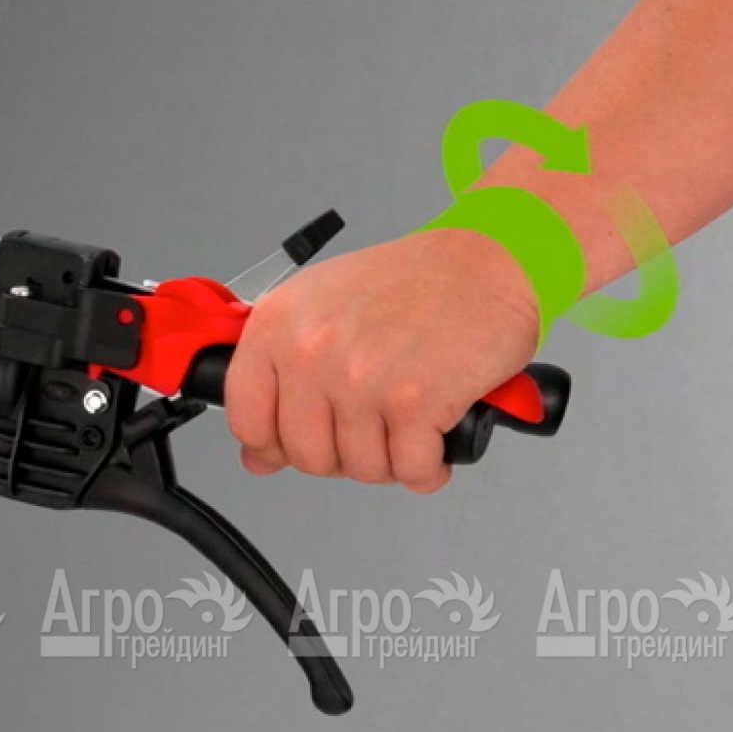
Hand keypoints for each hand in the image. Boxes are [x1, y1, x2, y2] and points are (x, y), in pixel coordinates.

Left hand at [224, 229, 539, 492]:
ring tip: (406, 421)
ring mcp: (362, 378)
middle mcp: (311, 351)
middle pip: (306, 456)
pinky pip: (411, 471)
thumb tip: (257, 455)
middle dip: (343, 455)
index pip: (246, 420)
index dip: (276, 443)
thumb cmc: (409, 282)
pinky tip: (435, 437)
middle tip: (372, 425)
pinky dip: (429, 466)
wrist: (485, 260)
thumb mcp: (322, 311)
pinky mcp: (415, 402)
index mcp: (277, 325)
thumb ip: (281, 381)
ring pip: (361, 469)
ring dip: (391, 459)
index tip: (302, 438)